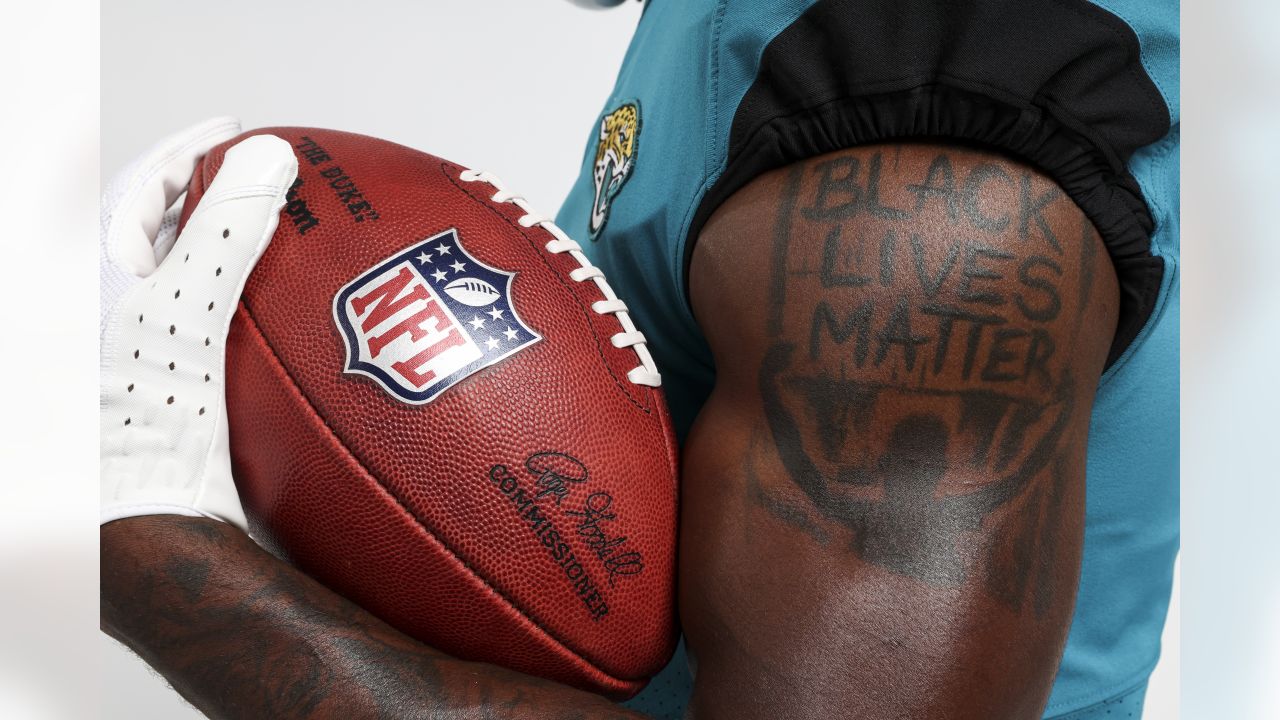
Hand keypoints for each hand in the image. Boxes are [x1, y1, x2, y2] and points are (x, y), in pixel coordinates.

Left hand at [100, 118, 296, 528]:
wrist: (146, 523)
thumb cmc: (139, 421)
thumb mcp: (183, 308)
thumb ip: (225, 226)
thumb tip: (270, 154)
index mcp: (80, 278)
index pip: (133, 188)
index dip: (184, 150)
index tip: (237, 133)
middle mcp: (100, 309)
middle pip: (157, 227)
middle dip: (212, 193)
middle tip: (266, 175)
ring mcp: (135, 350)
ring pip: (185, 276)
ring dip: (234, 246)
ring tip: (284, 229)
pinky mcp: (169, 386)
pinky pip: (214, 321)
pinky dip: (252, 302)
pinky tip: (291, 309)